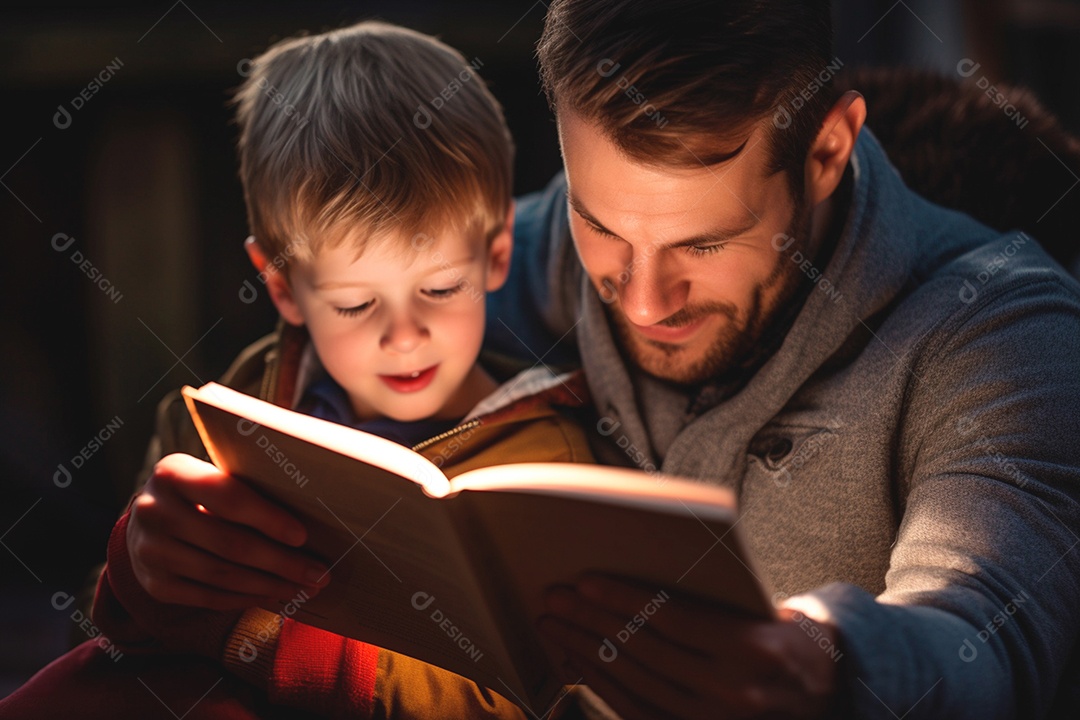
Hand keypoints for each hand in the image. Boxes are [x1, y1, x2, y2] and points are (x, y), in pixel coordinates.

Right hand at [127, 453, 330, 609]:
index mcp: (172, 474)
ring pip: (222, 575)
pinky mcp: (155, 584)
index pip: (228, 498)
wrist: (146, 520)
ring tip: (304, 587)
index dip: (268, 519)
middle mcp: (154, 512)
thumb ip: (245, 488)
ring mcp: (150, 551)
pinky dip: (246, 598)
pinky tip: (273, 595)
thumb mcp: (210, 476)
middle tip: (318, 573)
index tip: (303, 536)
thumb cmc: (199, 493)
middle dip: (281, 562)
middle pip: (230, 543)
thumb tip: (308, 517)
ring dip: (270, 585)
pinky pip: (209, 597)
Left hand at [537, 574, 839, 719]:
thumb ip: (708, 597)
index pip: (673, 618)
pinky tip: (578, 661)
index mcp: (753, 647)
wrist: (829, 692)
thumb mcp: (762, 607)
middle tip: (554, 597)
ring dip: (588, 651)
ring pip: (635, 681)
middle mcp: (733, 689)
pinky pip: (638, 711)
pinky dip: (603, 685)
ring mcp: (715, 719)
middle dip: (592, 621)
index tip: (585, 582)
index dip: (623, 599)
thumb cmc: (787, 635)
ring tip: (555, 624)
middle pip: (645, 650)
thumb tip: (635, 574)